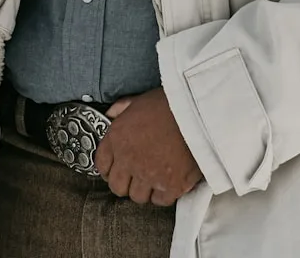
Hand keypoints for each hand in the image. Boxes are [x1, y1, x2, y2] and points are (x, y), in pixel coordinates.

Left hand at [95, 87, 202, 206]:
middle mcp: (128, 160)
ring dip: (144, 189)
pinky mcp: (171, 186)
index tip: (117, 168)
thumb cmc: (168, 103)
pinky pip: (160, 200)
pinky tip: (169, 181)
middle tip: (136, 176)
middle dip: (125, 182)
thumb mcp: (137, 100)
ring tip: (154, 177)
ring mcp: (149, 175)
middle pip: (117, 187)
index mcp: (117, 138)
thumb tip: (109, 115)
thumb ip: (120, 110)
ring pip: (138, 196)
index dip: (109, 168)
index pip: (102, 165)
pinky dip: (163, 193)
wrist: (197, 111)